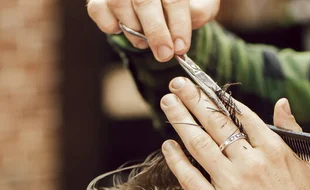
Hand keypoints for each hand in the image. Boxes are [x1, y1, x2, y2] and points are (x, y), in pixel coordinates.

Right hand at [87, 0, 219, 61]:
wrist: (160, 3)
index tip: (181, 48)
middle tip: (165, 55)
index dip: (178, 24)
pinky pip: (100, 12)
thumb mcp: (199, 2)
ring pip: (120, 5)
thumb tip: (194, 18)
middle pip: (144, 1)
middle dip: (156, 33)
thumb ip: (200, 9)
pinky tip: (124, 29)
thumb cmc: (181, 2)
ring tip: (146, 42)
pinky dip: (112, 27)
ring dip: (135, 32)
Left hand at [160, 78, 309, 189]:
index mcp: (274, 149)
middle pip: (214, 122)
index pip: (239, 114)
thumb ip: (293, 132)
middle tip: (175, 83)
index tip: (202, 83)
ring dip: (180, 119)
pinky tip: (167, 145)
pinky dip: (176, 159)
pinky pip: (190, 178)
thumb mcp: (309, 166)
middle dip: (192, 98)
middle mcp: (251, 162)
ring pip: (198, 144)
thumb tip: (280, 102)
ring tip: (167, 102)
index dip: (217, 95)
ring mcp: (232, 186)